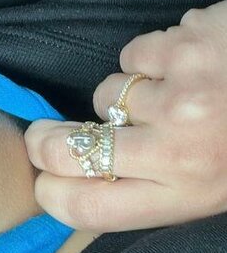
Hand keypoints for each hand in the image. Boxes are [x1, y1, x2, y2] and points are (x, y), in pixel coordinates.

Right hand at [24, 1, 226, 231]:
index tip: (43, 182)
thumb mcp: (224, 189)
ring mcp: (182, 93)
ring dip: (127, 93)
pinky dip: (156, 55)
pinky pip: (136, 52)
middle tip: (43, 136)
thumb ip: (168, 190)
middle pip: (73, 149)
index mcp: (191, 196)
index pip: (89, 208)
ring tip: (170, 93)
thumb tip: (97, 181)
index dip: (51, 195)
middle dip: (47, 141)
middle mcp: (179, 150)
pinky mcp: (187, 44)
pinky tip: (189, 61)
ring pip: (107, 92)